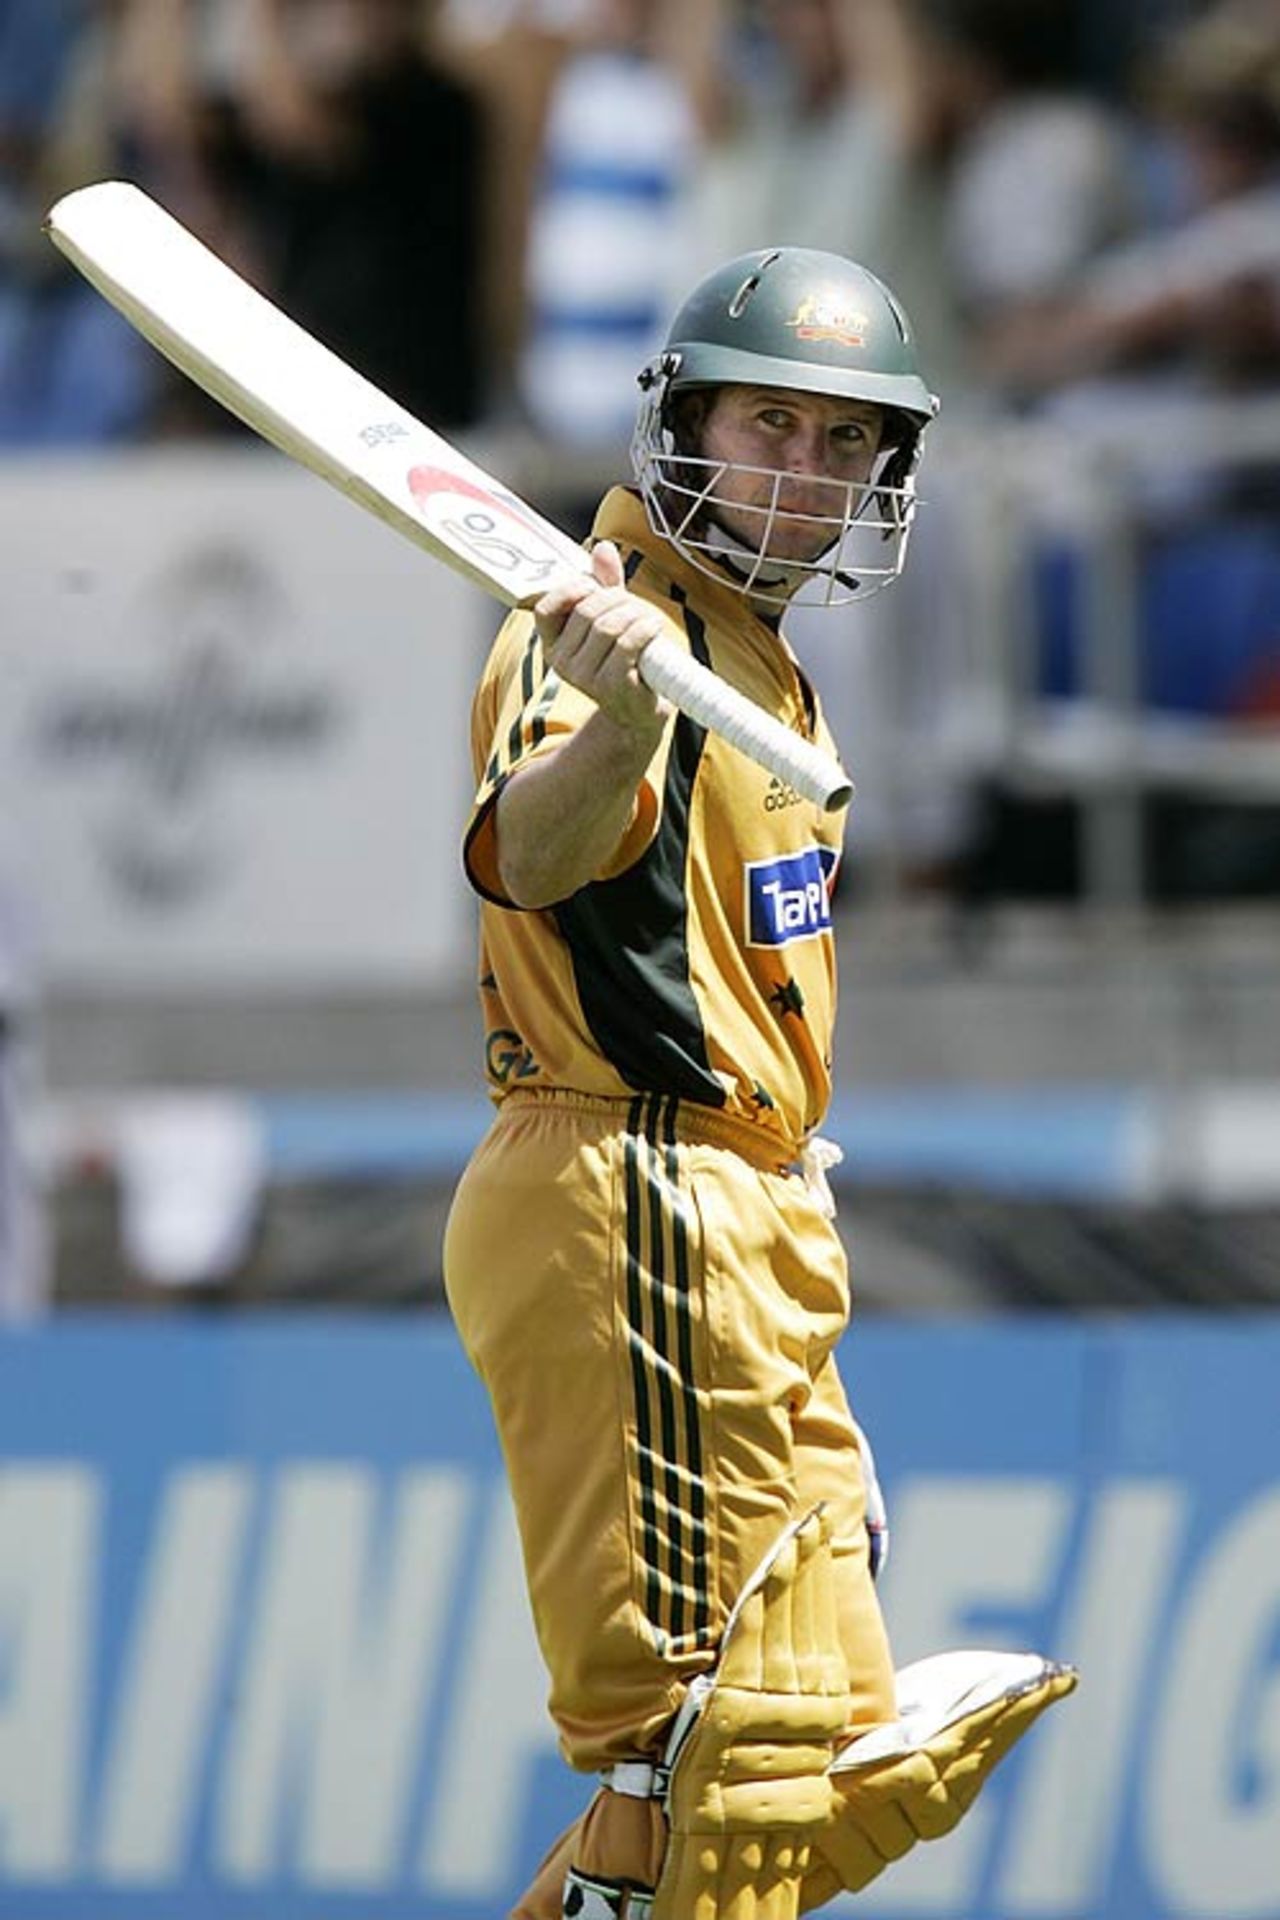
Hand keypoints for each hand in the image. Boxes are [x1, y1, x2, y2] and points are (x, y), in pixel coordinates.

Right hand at [534, 541, 672, 739]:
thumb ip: (604, 583)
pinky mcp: (611, 686)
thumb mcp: (611, 617)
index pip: (546, 606)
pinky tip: (654, 630)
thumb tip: (602, 547)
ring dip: (636, 615)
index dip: (572, 589)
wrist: (639, 711)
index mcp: (553, 643)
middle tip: (634, 607)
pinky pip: (628, 643)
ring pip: (609, 625)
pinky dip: (646, 629)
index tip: (595, 588)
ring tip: (646, 622)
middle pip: (588, 610)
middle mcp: (561, 661)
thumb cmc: (624, 661)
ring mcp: (584, 677)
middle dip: (617, 599)